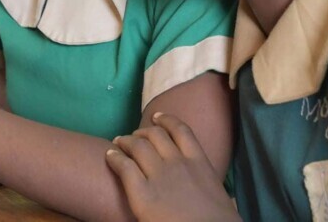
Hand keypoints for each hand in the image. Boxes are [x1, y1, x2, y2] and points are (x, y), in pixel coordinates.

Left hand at [106, 113, 239, 221]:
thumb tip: (201, 180)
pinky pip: (124, 166)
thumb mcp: (217, 192)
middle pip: (155, 135)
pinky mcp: (142, 193)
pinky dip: (115, 157)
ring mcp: (159, 176)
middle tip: (134, 136)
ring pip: (138, 146)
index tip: (156, 117)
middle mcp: (178, 163)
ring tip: (118, 142)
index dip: (166, 120)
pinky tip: (110, 156)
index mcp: (200, 163)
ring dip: (126, 141)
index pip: (182, 131)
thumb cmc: (218, 220)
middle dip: (142, 132)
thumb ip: (203, 178)